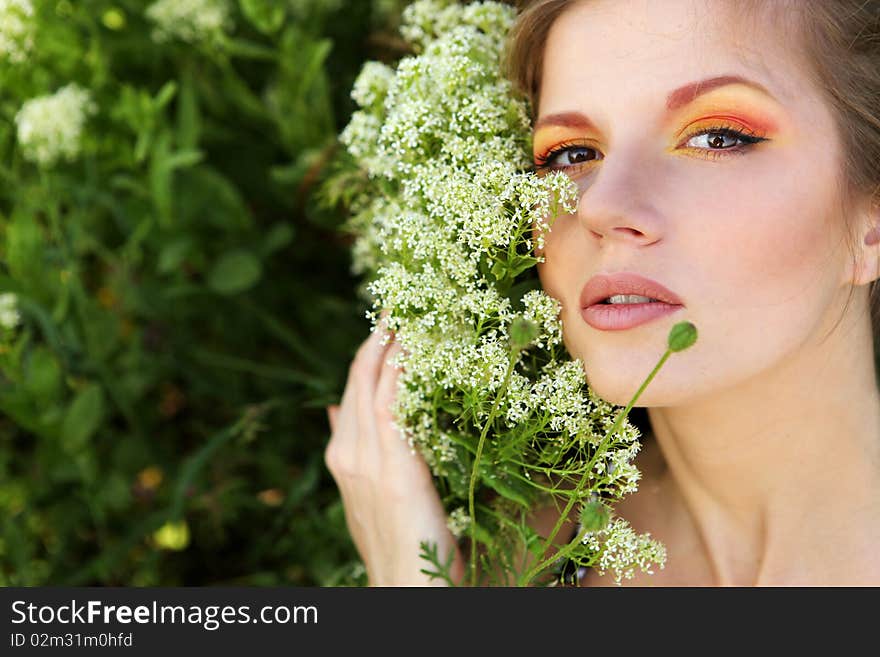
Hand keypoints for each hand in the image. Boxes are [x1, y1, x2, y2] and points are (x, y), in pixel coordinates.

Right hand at [325, 319, 464, 585]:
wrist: (404, 589)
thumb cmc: (399, 545)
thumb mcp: (371, 494)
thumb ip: (355, 449)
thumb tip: (334, 408)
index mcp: (343, 457)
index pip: (351, 391)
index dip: (367, 356)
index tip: (386, 325)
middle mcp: (347, 454)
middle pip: (357, 380)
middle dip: (375, 339)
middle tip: (396, 302)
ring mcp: (365, 462)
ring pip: (370, 386)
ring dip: (386, 346)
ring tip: (403, 311)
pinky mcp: (393, 471)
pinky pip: (392, 408)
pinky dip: (398, 374)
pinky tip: (410, 348)